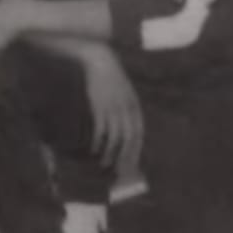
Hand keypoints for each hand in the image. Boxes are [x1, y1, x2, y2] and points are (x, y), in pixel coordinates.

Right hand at [81, 47, 142, 171]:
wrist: (100, 61)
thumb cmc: (111, 78)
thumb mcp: (125, 94)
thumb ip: (127, 109)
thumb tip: (125, 126)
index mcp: (135, 107)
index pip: (139, 134)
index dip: (136, 150)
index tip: (132, 164)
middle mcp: (127, 110)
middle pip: (130, 138)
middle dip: (125, 156)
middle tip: (120, 171)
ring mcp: (114, 109)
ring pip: (116, 137)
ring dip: (110, 153)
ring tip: (105, 165)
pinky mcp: (100, 107)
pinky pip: (101, 129)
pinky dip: (98, 142)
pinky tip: (94, 150)